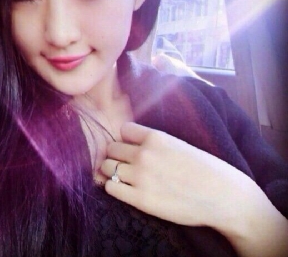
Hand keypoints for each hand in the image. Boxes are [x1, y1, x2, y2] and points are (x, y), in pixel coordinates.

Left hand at [101, 121, 249, 227]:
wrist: (222, 196)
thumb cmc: (203, 169)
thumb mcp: (177, 144)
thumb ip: (152, 142)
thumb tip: (128, 142)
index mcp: (155, 137)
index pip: (123, 130)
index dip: (126, 139)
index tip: (132, 148)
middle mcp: (144, 154)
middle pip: (111, 148)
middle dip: (116, 155)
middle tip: (125, 164)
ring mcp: (141, 176)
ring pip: (106, 166)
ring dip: (111, 170)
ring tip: (122, 177)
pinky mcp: (140, 199)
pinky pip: (110, 186)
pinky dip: (112, 186)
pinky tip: (124, 189)